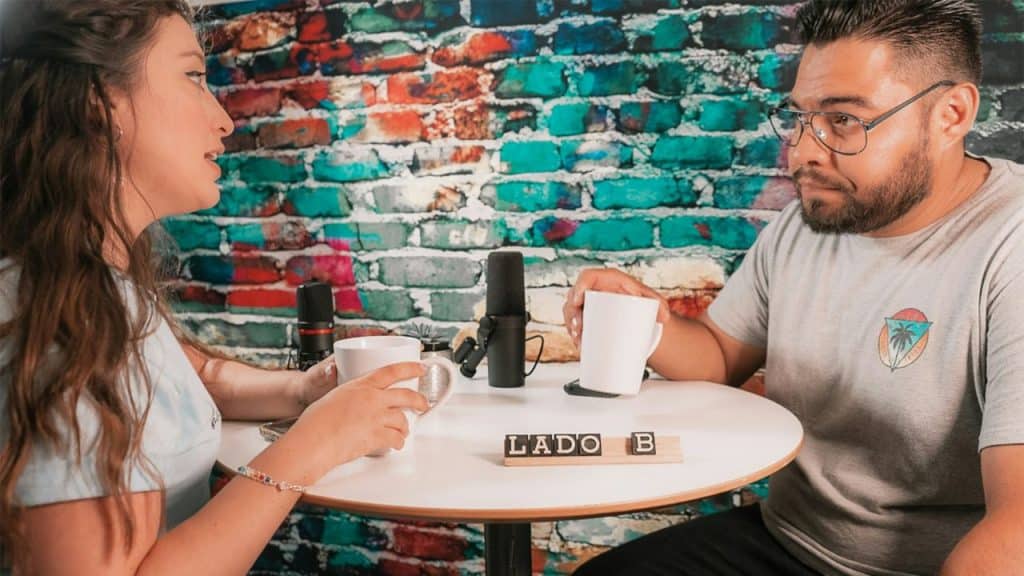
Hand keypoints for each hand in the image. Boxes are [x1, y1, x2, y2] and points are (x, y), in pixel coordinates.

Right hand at [289, 362, 429, 475]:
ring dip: (405, 426)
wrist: (312, 442)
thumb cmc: (315, 422)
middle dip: (419, 400)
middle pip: (406, 395)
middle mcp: (372, 399)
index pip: (392, 371)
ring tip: (403, 430)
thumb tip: (357, 403)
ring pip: (403, 419)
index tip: (420, 368)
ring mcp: (376, 418)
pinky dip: (398, 442)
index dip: (410, 368)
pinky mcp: (377, 437)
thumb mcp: (334, 397)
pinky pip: (396, 439)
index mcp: (361, 385)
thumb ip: (352, 397)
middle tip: (423, 404)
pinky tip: (396, 443)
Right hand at [563, 268, 669, 347]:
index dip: (579, 286)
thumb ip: (661, 305)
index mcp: (605, 279)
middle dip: (572, 313)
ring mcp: (587, 303)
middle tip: (579, 328)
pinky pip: (574, 322)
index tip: (578, 300)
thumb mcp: (650, 300)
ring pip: (571, 311)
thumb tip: (665, 317)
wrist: (637, 310)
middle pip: (574, 296)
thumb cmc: (640, 299)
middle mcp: (593, 289)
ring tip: (579, 340)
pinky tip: (578, 343)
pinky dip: (575, 333)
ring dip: (571, 326)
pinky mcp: (585, 315)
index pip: (586, 276)